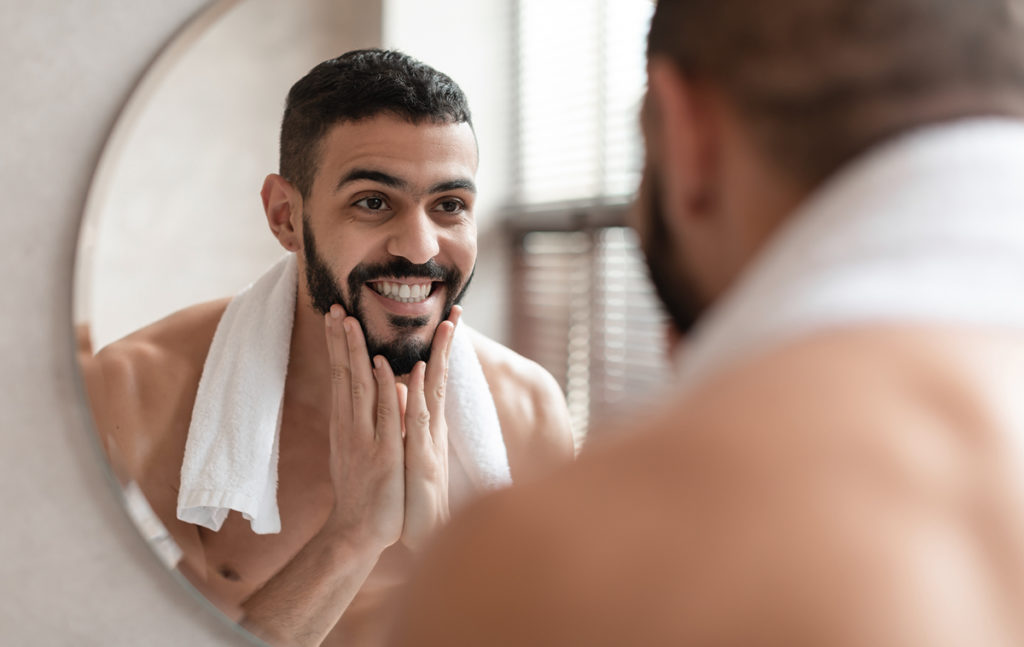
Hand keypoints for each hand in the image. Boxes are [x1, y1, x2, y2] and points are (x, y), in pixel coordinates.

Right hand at [322, 305, 405, 552]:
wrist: (358, 532)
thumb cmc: (364, 490)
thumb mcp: (362, 449)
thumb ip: (367, 420)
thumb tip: (377, 391)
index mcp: (347, 424)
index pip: (341, 376)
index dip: (338, 346)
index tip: (336, 316)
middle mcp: (350, 426)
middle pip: (344, 375)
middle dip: (340, 340)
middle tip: (334, 308)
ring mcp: (365, 439)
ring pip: (358, 388)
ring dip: (354, 354)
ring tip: (350, 322)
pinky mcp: (383, 455)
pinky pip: (383, 416)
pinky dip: (381, 389)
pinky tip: (380, 365)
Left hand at [400, 306, 460, 550]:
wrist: (413, 535)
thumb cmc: (407, 494)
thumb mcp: (405, 449)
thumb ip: (405, 416)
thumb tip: (401, 388)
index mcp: (424, 425)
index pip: (431, 378)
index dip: (438, 350)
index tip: (446, 320)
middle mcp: (430, 429)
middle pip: (438, 378)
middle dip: (446, 345)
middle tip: (457, 312)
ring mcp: (427, 443)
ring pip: (432, 392)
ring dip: (436, 359)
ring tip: (444, 328)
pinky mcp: (420, 459)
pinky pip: (417, 420)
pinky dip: (416, 394)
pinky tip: (416, 372)